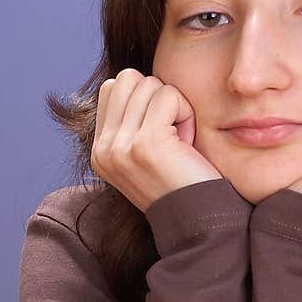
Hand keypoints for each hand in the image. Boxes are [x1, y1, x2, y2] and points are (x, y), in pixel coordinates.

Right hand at [91, 69, 222, 213]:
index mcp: (100, 150)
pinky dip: (186, 112)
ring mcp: (121, 146)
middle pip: (127, 79)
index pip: (112, 87)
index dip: (145, 98)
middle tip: (173, 133)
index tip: (162, 132)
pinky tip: (188, 144)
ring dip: (174, 106)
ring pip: (148, 83)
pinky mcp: (146, 143)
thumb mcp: (146, 153)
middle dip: (157, 97)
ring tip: (180, 142)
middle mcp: (104, 148)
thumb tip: (134, 80)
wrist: (200, 222)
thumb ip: (132, 122)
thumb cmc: (185, 184)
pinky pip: (168, 95)